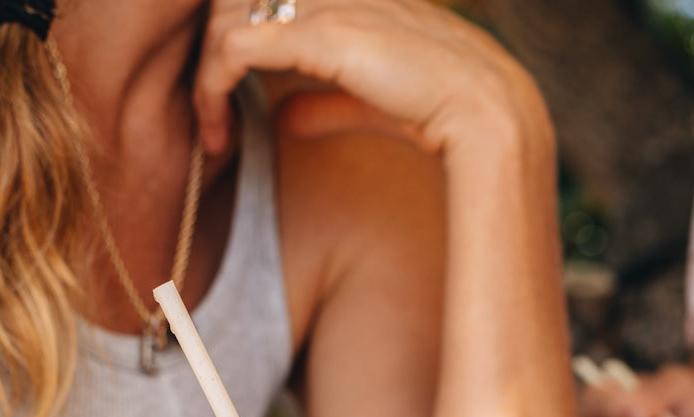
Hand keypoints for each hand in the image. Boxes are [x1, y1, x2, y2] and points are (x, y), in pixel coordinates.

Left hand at [194, 0, 545, 160]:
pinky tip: (217, 124)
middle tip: (210, 113)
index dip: (238, 33)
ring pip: (228, 16)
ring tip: (211, 127)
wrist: (486, 115)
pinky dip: (213, 84)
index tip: (227, 90)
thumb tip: (282, 117)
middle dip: (211, 50)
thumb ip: (325, 103)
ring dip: (207, 75)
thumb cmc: (443, 114)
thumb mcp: (370, 104)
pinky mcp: (319, 36)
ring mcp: (325, 7)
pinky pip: (237, 46)